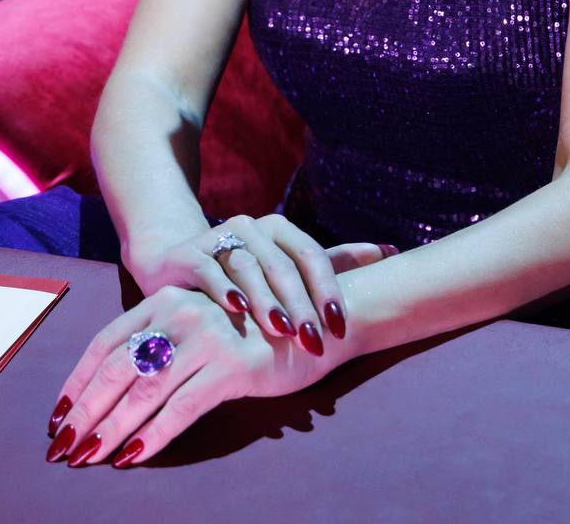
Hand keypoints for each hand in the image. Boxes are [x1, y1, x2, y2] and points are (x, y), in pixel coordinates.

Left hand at [45, 283, 340, 467]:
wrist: (312, 315)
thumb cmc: (251, 326)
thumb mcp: (201, 323)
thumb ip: (163, 341)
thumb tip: (115, 386)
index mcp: (165, 299)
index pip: (106, 340)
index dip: (77, 380)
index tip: (57, 415)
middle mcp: (180, 311)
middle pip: (116, 367)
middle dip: (85, 412)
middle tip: (62, 448)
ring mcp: (207, 336)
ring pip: (143, 391)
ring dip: (110, 430)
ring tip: (89, 458)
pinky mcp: (232, 365)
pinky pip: (181, 409)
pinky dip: (152, 437)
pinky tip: (133, 457)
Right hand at [125, 213, 397, 356]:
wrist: (176, 265)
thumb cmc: (244, 275)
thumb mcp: (289, 268)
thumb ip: (337, 262)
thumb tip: (393, 252)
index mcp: (281, 230)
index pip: (312, 256)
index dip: (328, 290)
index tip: (340, 327)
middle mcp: (253, 227)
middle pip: (283, 266)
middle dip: (301, 305)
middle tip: (314, 341)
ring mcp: (220, 237)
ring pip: (249, 267)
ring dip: (267, 300)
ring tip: (281, 329)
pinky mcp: (190, 255)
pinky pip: (211, 270)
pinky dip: (225, 290)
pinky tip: (238, 310)